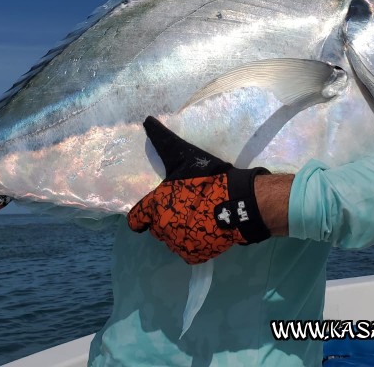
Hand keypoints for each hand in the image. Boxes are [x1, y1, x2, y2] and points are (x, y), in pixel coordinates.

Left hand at [127, 117, 269, 263]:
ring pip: (172, 240)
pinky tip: (205, 230)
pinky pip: (187, 251)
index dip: (142, 216)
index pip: (136, 218)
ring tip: (197, 218)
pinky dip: (194, 243)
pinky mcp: (194, 254)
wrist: (238, 202)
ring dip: (179, 232)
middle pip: (156, 228)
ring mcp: (178, 244)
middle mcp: (162, 228)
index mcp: (155, 205)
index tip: (149, 213)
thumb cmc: (207, 178)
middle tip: (184, 207)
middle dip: (165, 219)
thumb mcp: (182, 156)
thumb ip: (162, 140)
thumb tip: (147, 119)